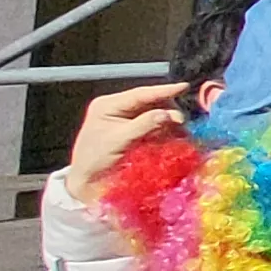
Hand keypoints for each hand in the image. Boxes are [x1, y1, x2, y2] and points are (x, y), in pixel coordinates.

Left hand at [64, 79, 199, 201]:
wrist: (86, 183)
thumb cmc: (94, 160)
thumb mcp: (118, 140)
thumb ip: (143, 125)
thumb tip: (168, 114)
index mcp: (107, 105)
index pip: (139, 94)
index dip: (163, 91)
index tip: (183, 87)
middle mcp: (117, 109)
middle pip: (150, 102)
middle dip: (167, 110)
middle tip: (181, 122)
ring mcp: (126, 121)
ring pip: (154, 114)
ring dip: (168, 121)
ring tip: (180, 131)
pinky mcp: (134, 133)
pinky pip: (153, 126)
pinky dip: (164, 131)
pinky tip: (173, 136)